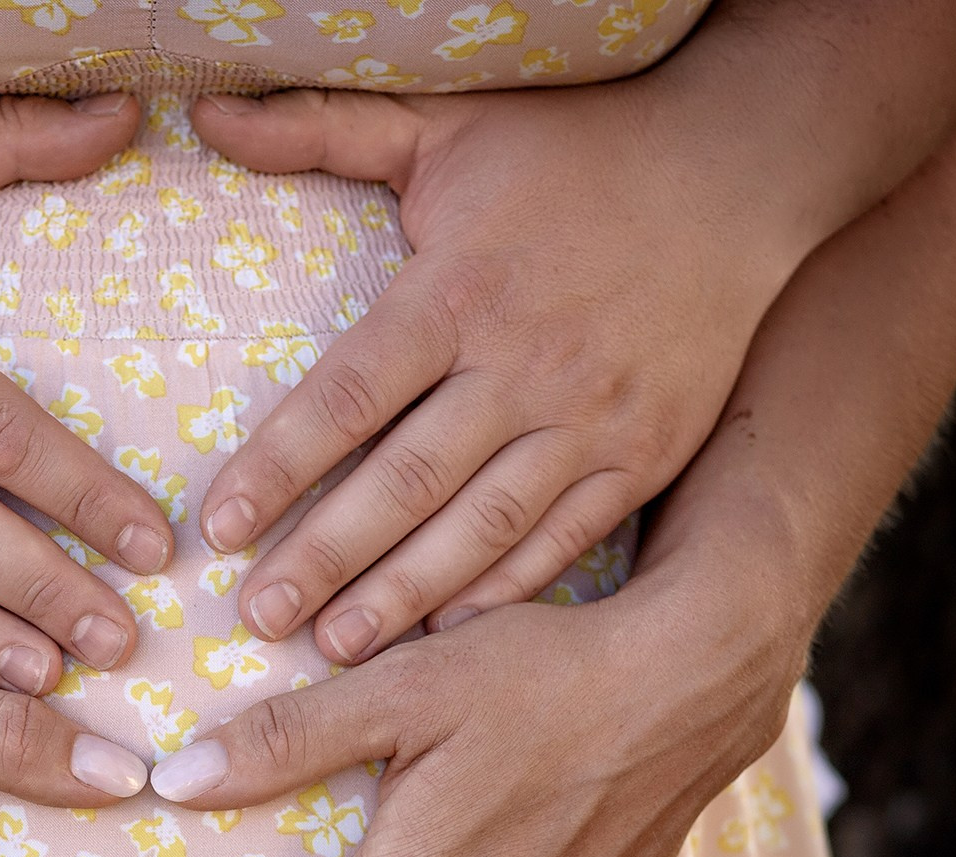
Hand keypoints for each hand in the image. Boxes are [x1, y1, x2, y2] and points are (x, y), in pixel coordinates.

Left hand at [185, 83, 819, 661]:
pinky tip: (446, 637)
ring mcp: (593, 420)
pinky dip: (504, 592)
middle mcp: (526, 364)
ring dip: (403, 595)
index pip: (349, 396)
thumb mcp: (448, 124)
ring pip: (482, 527)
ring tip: (332, 650)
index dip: (278, 465)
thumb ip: (324, 127)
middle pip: (406, 482)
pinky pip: (565, 541)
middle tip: (255, 619)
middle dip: (323, 558)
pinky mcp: (645, 456)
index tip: (217, 526)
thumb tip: (211, 108)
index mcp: (461, 291)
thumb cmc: (576, 151)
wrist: (745, 172)